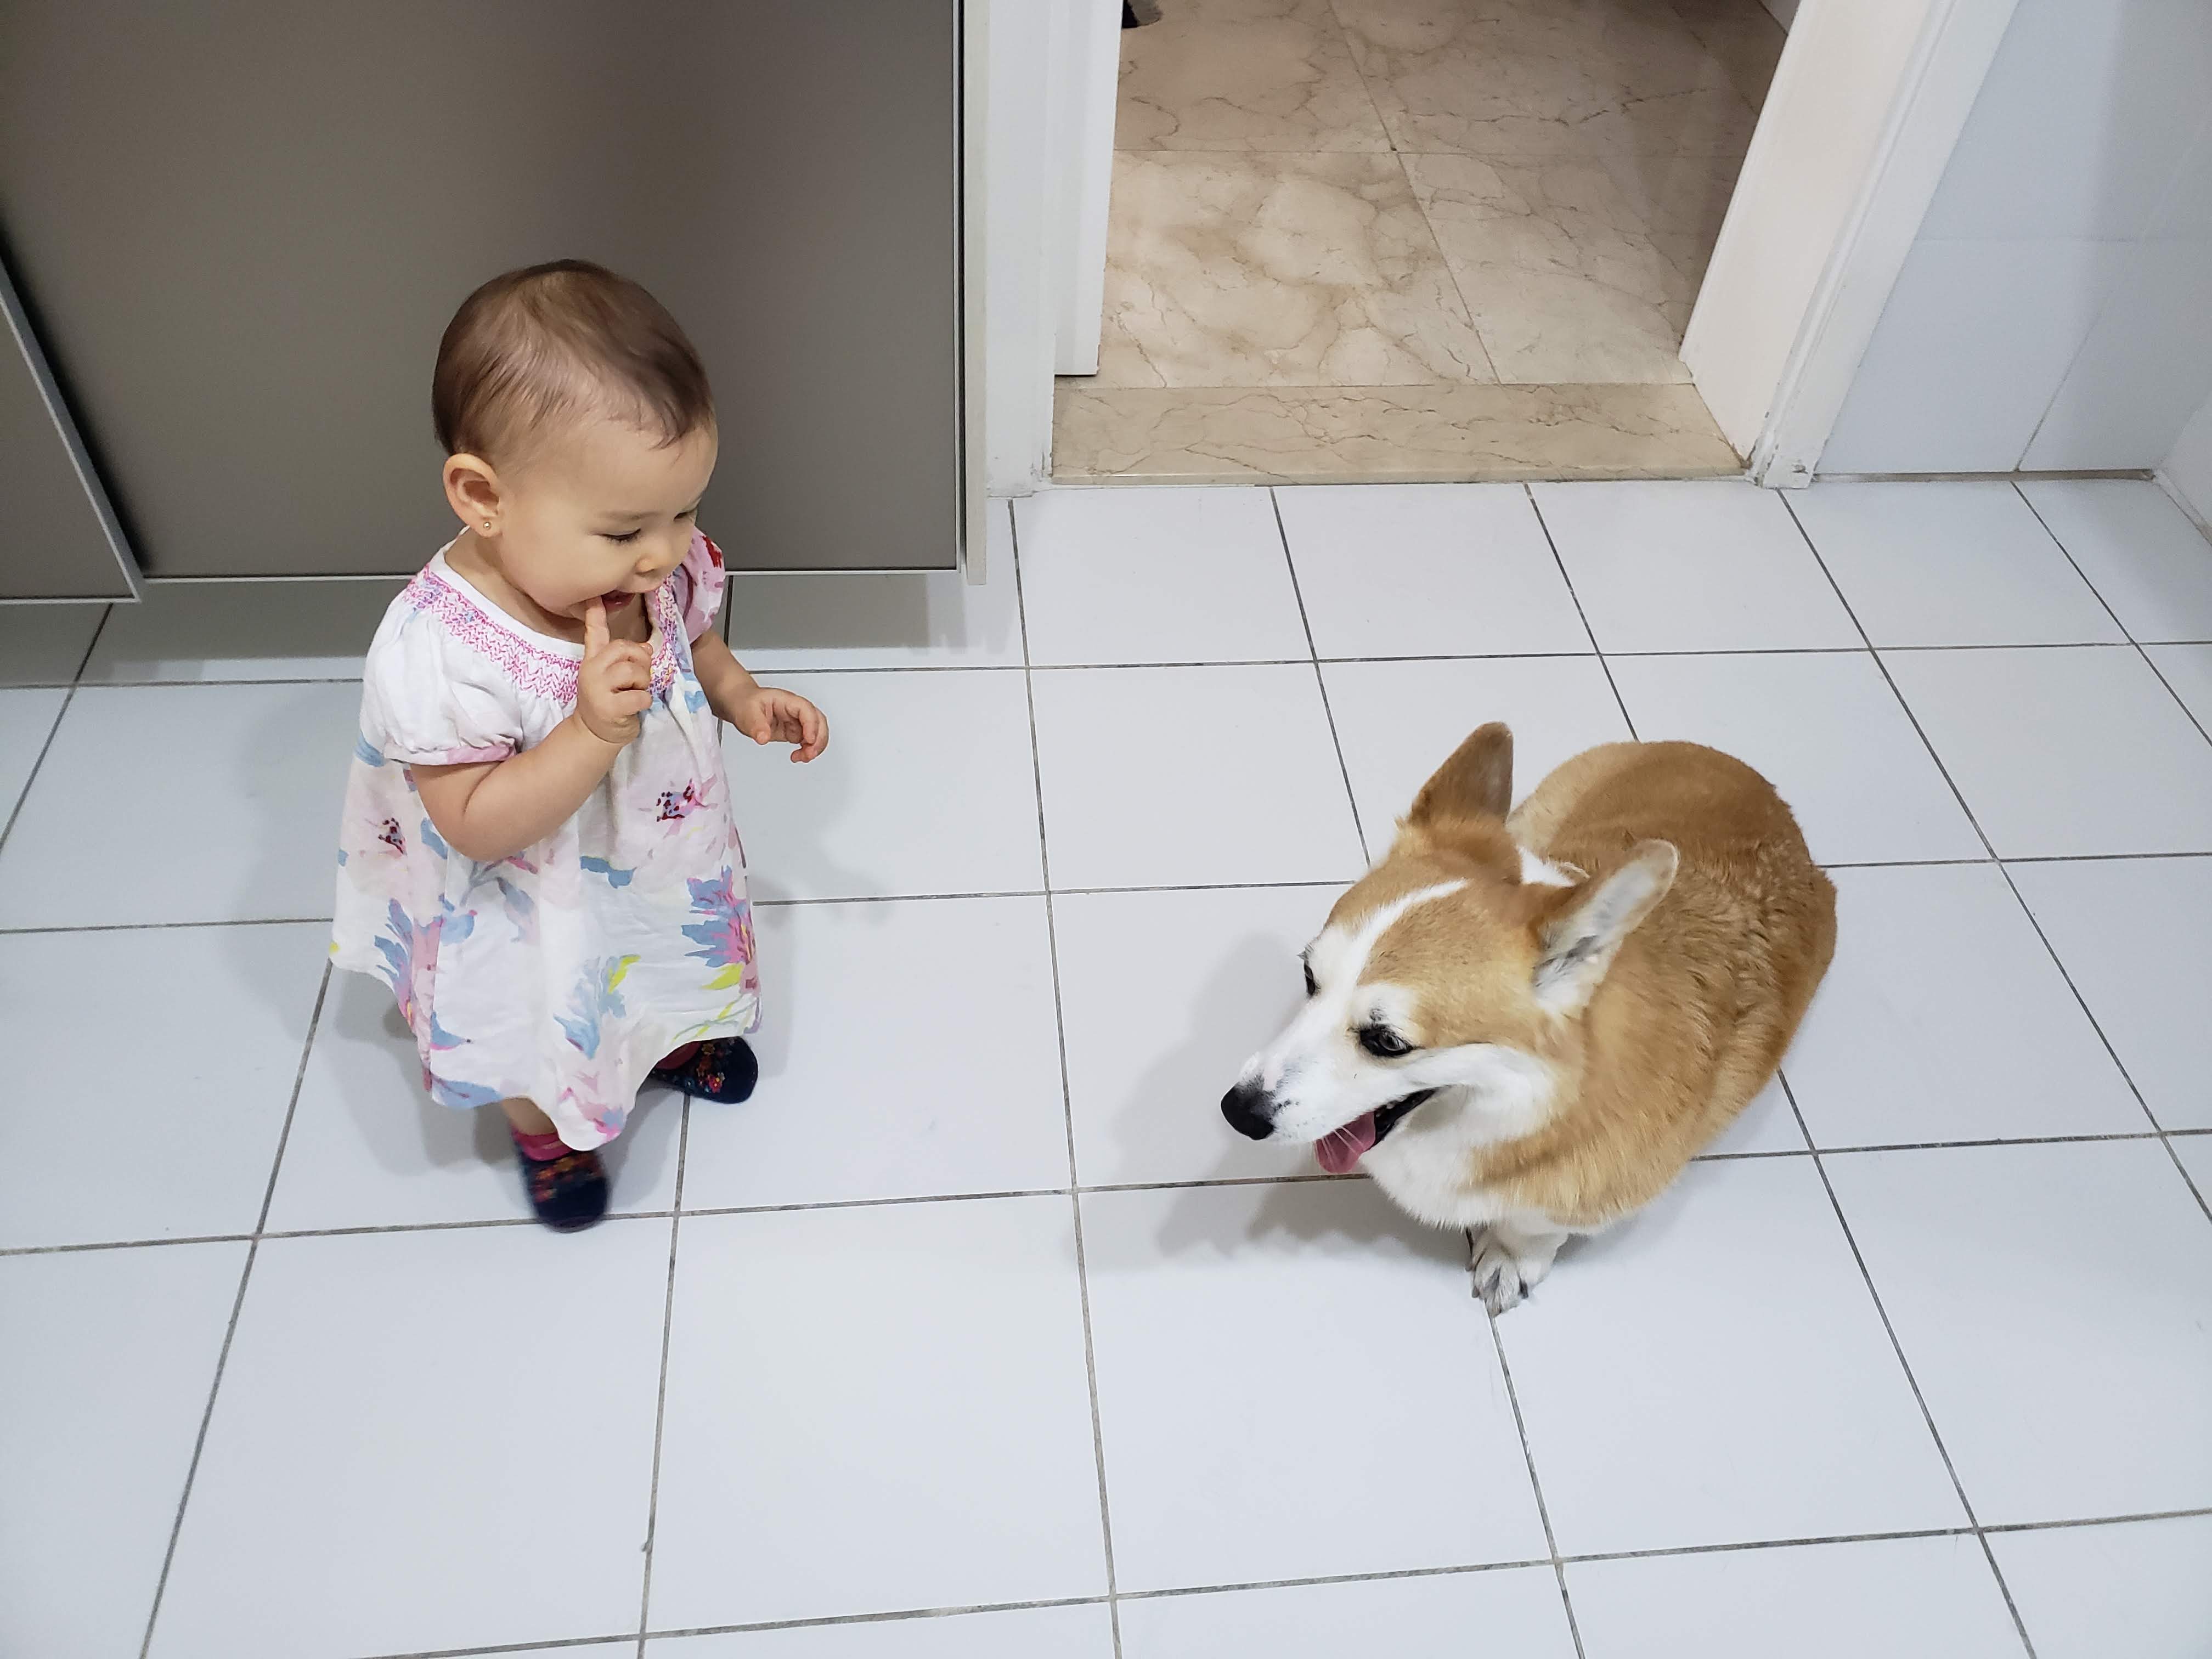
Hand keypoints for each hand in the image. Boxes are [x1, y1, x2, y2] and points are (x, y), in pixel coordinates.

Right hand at [575, 599, 652, 745]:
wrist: (595, 734)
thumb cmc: (609, 701)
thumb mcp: (612, 677)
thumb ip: (626, 659)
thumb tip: (646, 646)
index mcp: (593, 660)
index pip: (594, 632)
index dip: (595, 613)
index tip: (594, 596)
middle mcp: (591, 671)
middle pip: (624, 648)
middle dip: (640, 661)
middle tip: (637, 679)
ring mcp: (597, 689)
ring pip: (633, 670)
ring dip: (643, 682)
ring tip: (634, 692)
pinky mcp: (609, 707)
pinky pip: (640, 695)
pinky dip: (645, 700)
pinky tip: (636, 706)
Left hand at [736, 686, 828, 761]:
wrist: (740, 703)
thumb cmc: (745, 702)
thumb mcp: (747, 712)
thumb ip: (756, 725)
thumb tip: (763, 737)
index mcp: (787, 701)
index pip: (807, 710)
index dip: (812, 725)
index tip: (809, 739)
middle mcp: (795, 710)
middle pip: (819, 721)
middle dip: (819, 739)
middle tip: (809, 754)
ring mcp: (795, 721)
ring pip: (817, 732)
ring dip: (815, 747)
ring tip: (803, 757)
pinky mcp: (793, 731)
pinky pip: (808, 741)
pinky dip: (807, 750)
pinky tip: (798, 756)